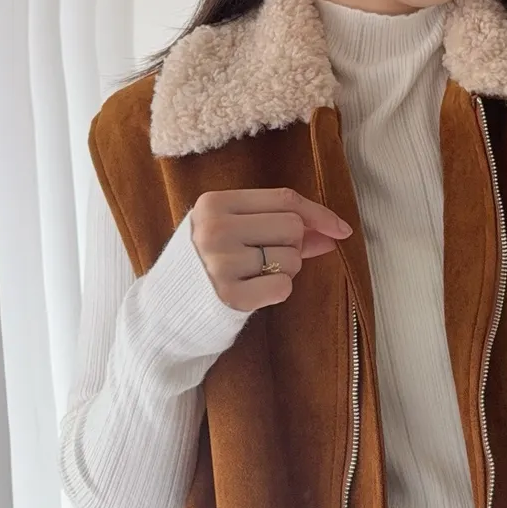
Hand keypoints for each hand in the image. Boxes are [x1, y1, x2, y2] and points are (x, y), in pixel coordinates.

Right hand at [190, 187, 352, 312]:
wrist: (165, 308)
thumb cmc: (206, 261)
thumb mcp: (232, 231)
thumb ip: (278, 224)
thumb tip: (332, 232)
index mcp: (214, 203)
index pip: (284, 199)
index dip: (319, 214)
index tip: (341, 230)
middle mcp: (215, 229)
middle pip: (292, 227)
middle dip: (294, 244)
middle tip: (268, 257)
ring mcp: (220, 263)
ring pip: (291, 258)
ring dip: (286, 270)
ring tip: (255, 274)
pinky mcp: (228, 296)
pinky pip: (283, 287)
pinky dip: (278, 290)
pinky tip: (255, 291)